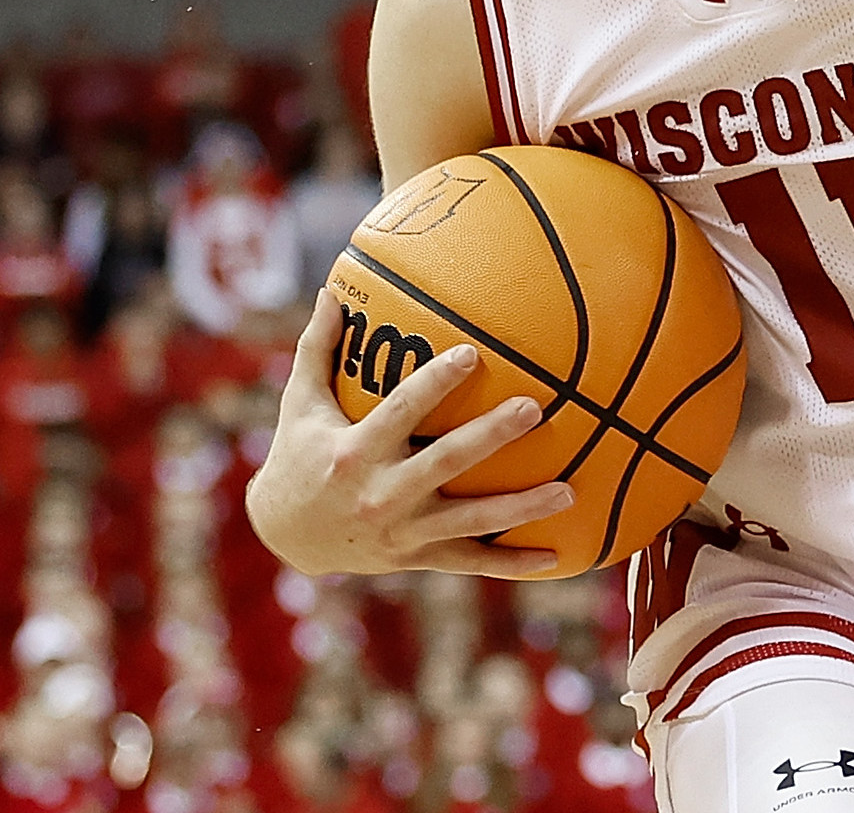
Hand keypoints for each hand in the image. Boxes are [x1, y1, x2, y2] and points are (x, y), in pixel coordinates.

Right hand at [244, 291, 577, 578]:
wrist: (284, 535)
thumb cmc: (298, 454)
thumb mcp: (300, 404)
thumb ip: (319, 348)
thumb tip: (333, 290)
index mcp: (352, 453)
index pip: (399, 412)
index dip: (434, 383)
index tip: (471, 352)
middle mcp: (379, 495)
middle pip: (445, 464)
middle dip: (490, 437)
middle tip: (535, 408)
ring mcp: (401, 532)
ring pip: (469, 522)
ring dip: (520, 509)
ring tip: (569, 491)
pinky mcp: (415, 558)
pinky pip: (469, 562)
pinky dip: (510, 564)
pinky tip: (554, 557)